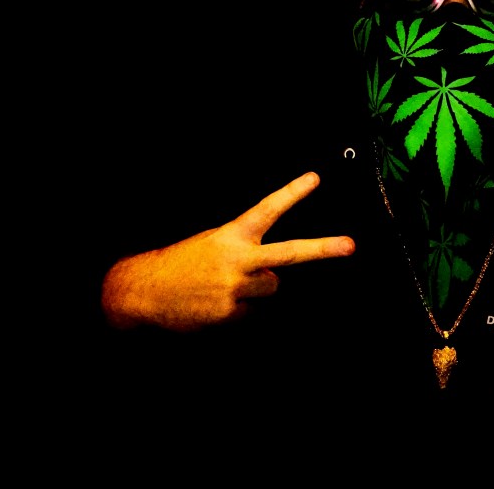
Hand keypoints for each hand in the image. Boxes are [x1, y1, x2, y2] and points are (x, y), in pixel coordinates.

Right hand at [101, 172, 353, 331]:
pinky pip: (252, 312)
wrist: (143, 292)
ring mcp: (235, 288)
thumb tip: (277, 271)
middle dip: (322, 248)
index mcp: (231, 235)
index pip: (267, 209)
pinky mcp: (230, 314)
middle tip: (350, 245)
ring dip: (258, 288)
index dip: (292, 193)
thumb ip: (246, 249)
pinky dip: (240, 309)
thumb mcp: (212, 242)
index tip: (315, 178)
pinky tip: (216, 304)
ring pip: (272, 287)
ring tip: (227, 285)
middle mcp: (237, 259)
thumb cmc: (182, 263)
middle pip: (289, 253)